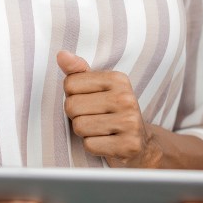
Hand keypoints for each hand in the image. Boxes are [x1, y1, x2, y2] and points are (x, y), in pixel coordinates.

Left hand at [57, 51, 157, 167]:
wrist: (140, 143)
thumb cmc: (112, 112)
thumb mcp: (98, 88)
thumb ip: (78, 71)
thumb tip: (61, 55)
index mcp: (118, 79)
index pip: (70, 84)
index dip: (73, 96)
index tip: (89, 102)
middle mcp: (126, 98)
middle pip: (72, 106)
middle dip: (76, 116)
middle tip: (93, 118)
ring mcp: (130, 122)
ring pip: (79, 126)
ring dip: (84, 132)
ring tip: (100, 130)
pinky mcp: (129, 145)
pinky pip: (90, 145)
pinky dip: (93, 147)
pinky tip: (106, 142)